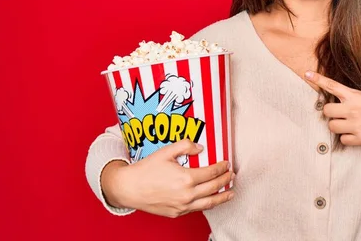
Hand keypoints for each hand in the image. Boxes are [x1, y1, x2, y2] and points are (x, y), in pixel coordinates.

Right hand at [101, 138, 234, 217]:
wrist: (128, 188)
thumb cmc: (146, 170)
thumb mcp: (166, 152)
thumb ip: (185, 146)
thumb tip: (201, 148)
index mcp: (186, 178)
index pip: (212, 173)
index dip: (222, 167)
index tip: (227, 163)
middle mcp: (187, 195)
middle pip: (214, 187)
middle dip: (226, 180)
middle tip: (232, 175)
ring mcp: (182, 206)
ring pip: (209, 203)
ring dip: (222, 197)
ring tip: (231, 192)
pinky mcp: (176, 213)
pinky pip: (197, 209)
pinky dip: (207, 204)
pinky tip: (211, 200)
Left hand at [304, 71, 360, 154]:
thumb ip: (352, 98)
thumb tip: (338, 101)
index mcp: (355, 96)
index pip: (332, 86)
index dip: (318, 80)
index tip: (307, 74)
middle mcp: (353, 109)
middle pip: (326, 111)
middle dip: (330, 113)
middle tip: (340, 114)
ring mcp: (356, 125)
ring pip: (332, 126)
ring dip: (337, 126)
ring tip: (349, 124)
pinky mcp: (360, 139)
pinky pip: (342, 139)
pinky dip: (347, 138)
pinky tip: (356, 134)